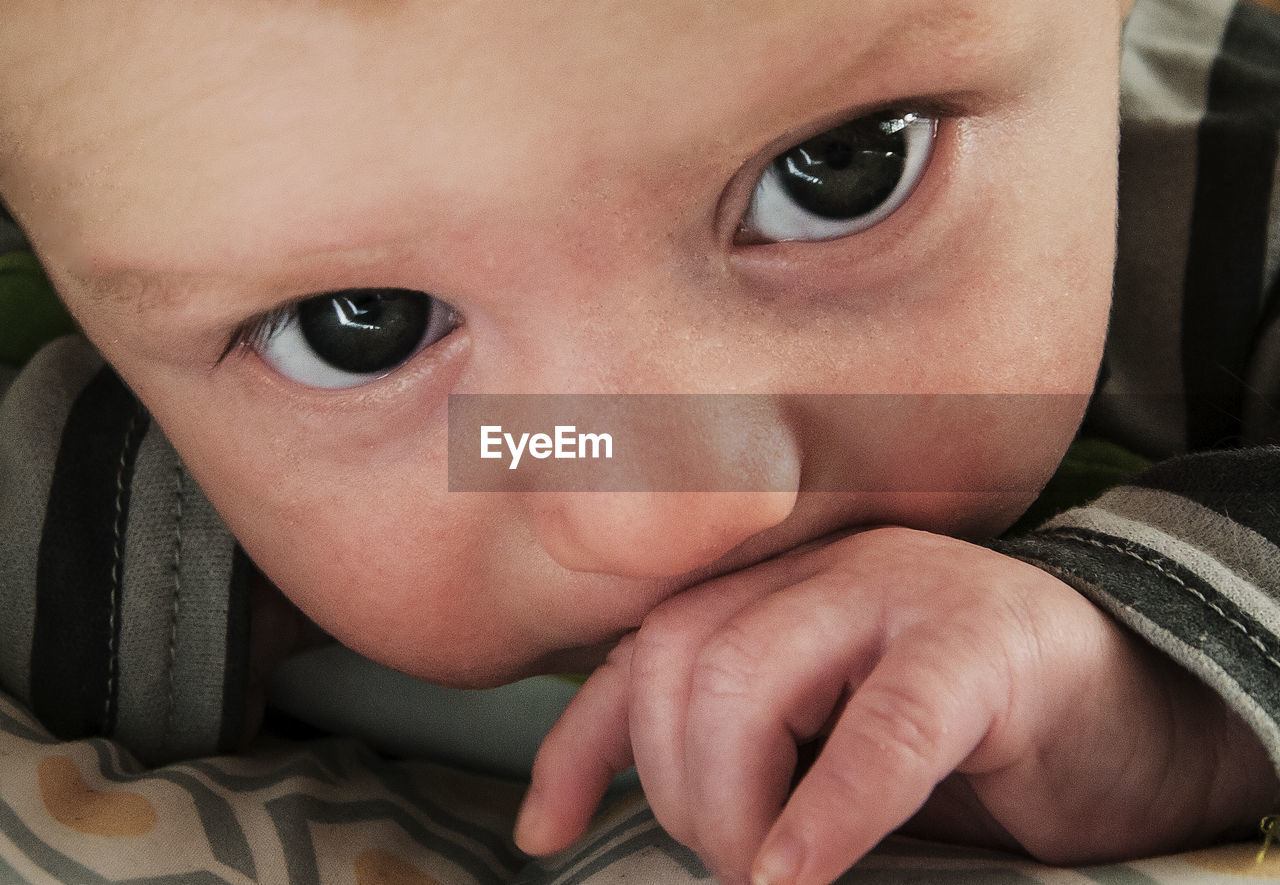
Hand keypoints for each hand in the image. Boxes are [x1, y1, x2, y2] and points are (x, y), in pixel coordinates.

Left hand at [515, 527, 1277, 883]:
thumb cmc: (972, 737)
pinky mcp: (985, 646)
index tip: (546, 832)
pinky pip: (885, 726)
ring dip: (737, 805)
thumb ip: (751, 748)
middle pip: (682, 659)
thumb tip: (639, 826)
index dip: (580, 743)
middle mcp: (827, 570)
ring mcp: (905, 593)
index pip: (645, 649)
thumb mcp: (829, 737)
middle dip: (678, 788)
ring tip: (772, 872)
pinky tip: (801, 872)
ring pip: (754, 680)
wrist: (1135, 706)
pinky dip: (832, 810)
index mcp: (781, 585)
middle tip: (729, 864)